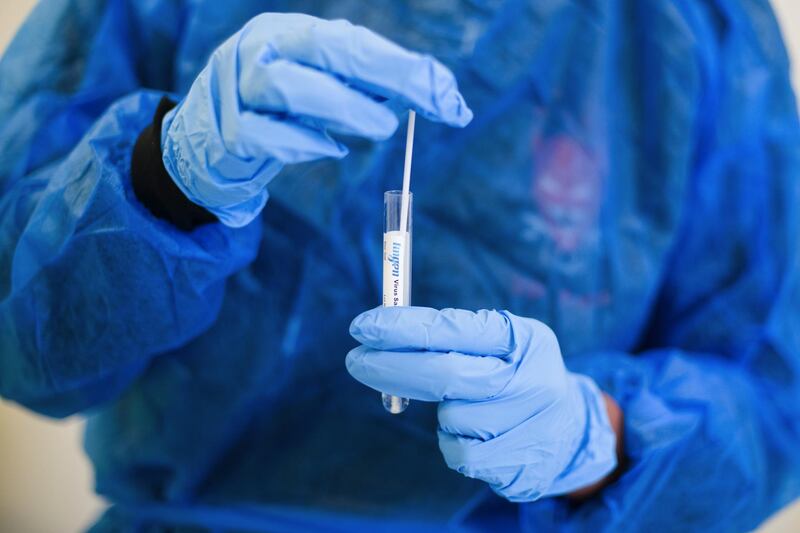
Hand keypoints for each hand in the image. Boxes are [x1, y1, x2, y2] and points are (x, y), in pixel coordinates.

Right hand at [162, 13, 472, 226]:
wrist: (201, 148)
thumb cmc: (273, 116)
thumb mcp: (316, 91)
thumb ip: (359, 89)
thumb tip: (430, 95)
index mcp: (289, 33)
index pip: (353, 41)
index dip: (403, 65)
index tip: (448, 92)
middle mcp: (261, 49)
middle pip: (328, 49)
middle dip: (388, 73)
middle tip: (433, 101)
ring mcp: (237, 88)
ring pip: (289, 86)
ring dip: (344, 107)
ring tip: (383, 128)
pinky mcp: (223, 132)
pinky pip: (261, 135)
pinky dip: (301, 143)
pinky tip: (331, 150)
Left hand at [346, 307, 617, 500]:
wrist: (572, 430)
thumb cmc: (516, 373)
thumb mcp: (500, 341)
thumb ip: (449, 334)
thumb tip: (380, 334)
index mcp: (524, 339)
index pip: (454, 328)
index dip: (403, 328)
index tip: (362, 326)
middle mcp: (531, 380)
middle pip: (444, 374)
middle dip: (391, 367)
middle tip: (356, 360)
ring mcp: (528, 426)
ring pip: (449, 417)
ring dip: (441, 411)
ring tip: (465, 403)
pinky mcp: (518, 466)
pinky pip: (458, 453)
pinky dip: (454, 441)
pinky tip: (475, 432)